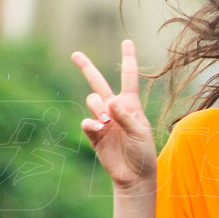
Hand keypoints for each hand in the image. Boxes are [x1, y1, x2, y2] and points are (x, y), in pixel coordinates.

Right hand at [71, 40, 156, 188]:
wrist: (134, 176)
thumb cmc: (143, 152)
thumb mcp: (141, 132)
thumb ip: (126, 116)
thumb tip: (110, 101)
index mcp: (131, 104)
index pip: (129, 77)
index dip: (128, 59)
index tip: (126, 41)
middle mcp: (115, 109)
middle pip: (98, 83)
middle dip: (86, 68)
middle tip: (75, 54)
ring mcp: (102, 121)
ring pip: (92, 101)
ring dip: (97, 108)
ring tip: (107, 122)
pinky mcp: (94, 134)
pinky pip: (86, 122)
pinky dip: (91, 123)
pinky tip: (99, 128)